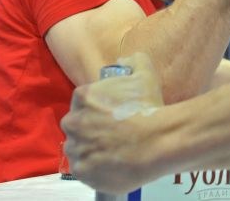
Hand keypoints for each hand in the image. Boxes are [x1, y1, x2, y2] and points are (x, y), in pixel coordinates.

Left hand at [62, 52, 164, 193]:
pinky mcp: (82, 171)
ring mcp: (76, 148)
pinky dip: (95, 168)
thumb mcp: (146, 74)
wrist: (156, 141)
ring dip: (91, 149)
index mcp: (84, 97)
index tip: (111, 115)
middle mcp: (73, 122)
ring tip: (114, 152)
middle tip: (113, 134)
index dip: (98, 108)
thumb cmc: (149, 107)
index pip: (83, 101)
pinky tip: (113, 165)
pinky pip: (84, 169)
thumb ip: (135, 60)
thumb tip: (125, 59)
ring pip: (78, 149)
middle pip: (76, 125)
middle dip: (89, 128)